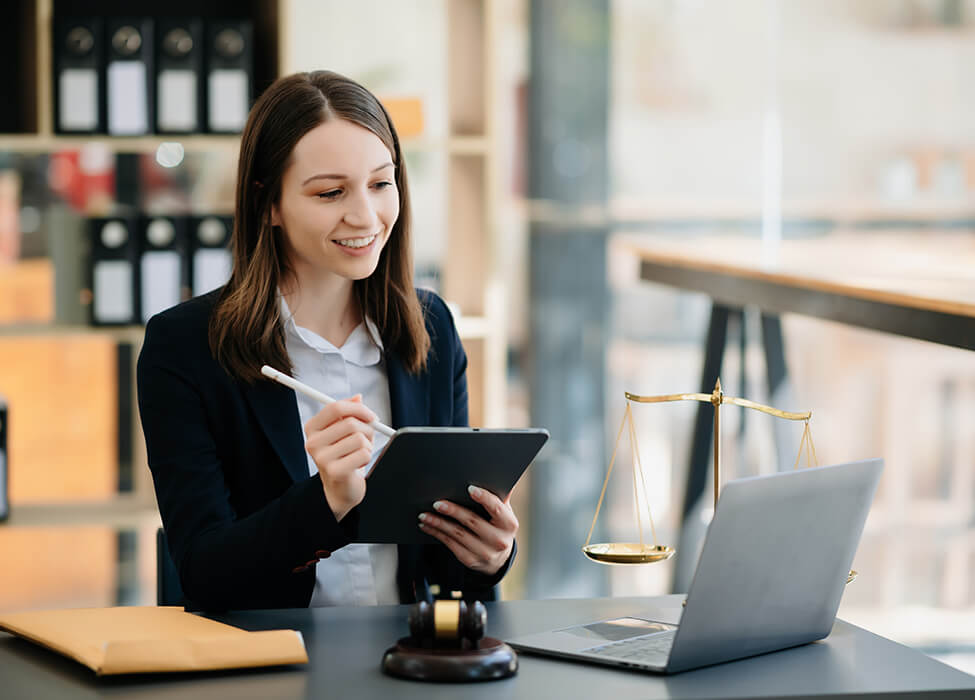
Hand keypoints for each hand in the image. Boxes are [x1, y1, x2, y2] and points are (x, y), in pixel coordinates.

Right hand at [304, 395, 375, 520]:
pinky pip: (363, 453)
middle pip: (349, 423)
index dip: (357, 408)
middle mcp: (312, 442)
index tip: (371, 415)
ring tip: (360, 453)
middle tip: (368, 438)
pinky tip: (359, 463)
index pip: (335, 408)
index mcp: (312, 428)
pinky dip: (368, 457)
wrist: (341, 487)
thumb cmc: (345, 454)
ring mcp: (321, 458)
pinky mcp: (334, 471)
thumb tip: (358, 397)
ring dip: (367, 445)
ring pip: (358, 438)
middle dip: (367, 429)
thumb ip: (351, 413)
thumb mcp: (347, 431)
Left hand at [418, 485, 518, 576]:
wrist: (498, 559)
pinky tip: (427, 525)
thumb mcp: (504, 513)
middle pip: (472, 521)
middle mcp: (498, 540)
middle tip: (436, 503)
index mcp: (509, 524)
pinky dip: (436, 533)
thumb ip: (499, 496)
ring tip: (424, 514)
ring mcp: (484, 552)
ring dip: (438, 523)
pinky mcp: (469, 560)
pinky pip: (450, 544)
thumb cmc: (498, 527)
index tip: (469, 488)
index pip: (496, 508)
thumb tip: (493, 474)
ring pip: (457, 534)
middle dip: (453, 511)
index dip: (484, 498)